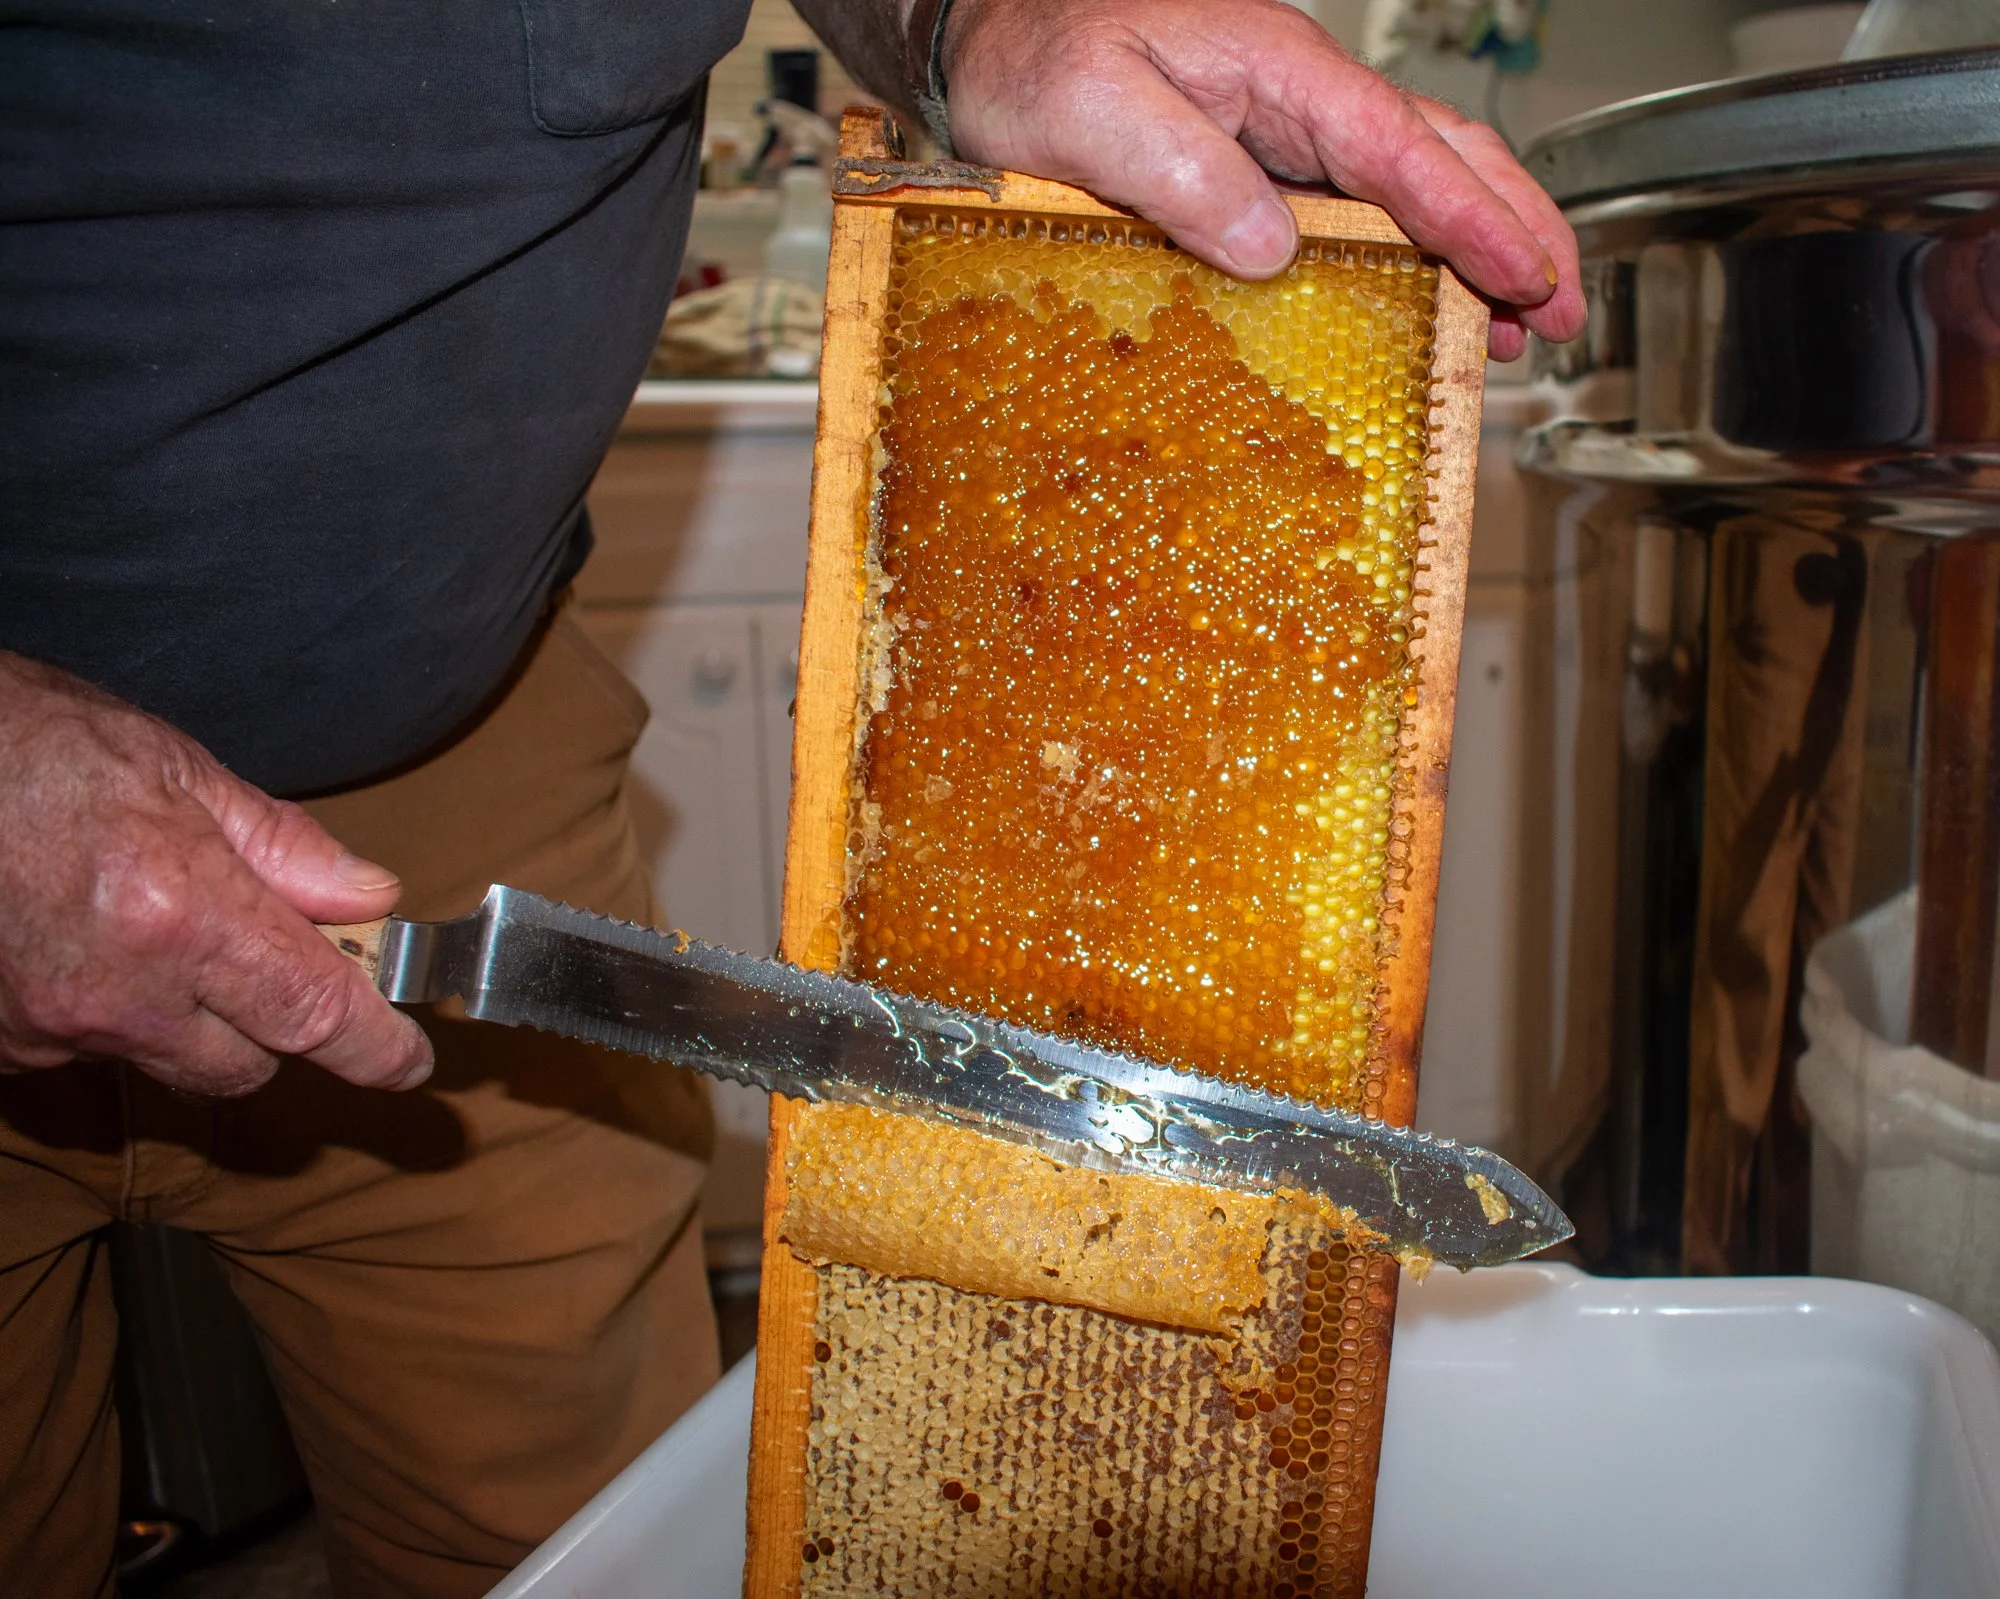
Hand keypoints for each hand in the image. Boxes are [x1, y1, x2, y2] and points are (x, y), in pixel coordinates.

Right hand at [0, 651, 432, 1096]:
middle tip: (270, 952)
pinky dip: (113, 1010)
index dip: (374, 1048)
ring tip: (158, 925)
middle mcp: (117, 991)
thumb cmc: (31, 744)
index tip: (408, 1063)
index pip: (312, 1015)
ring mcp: (48, 1029)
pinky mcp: (1, 1044)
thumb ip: (285, 848)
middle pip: (246, 1064)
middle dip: (275, 1023)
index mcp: (180, 914)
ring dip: (190, 1016)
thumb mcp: (178, 769)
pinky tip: (90, 942)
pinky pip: (92, 1051)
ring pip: (167, 1061)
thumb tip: (370, 899)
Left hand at [939, 0, 1583, 360]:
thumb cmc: (1024, 53)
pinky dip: (1408, 257)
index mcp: (1274, 69)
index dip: (1473, 216)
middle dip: (1514, 229)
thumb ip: (1178, 168)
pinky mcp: (1253, 170)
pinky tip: (1421, 302)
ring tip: (1516, 325)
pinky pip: (1354, 212)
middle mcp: (1293, 98)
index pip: (1401, 147)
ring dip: (1475, 249)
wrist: (981, 41)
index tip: (1524, 276)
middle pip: (1440, 154)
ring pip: (1411, 185)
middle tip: (1560, 311)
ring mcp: (1279, 134)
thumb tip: (1271, 247)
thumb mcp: (1086, 106)